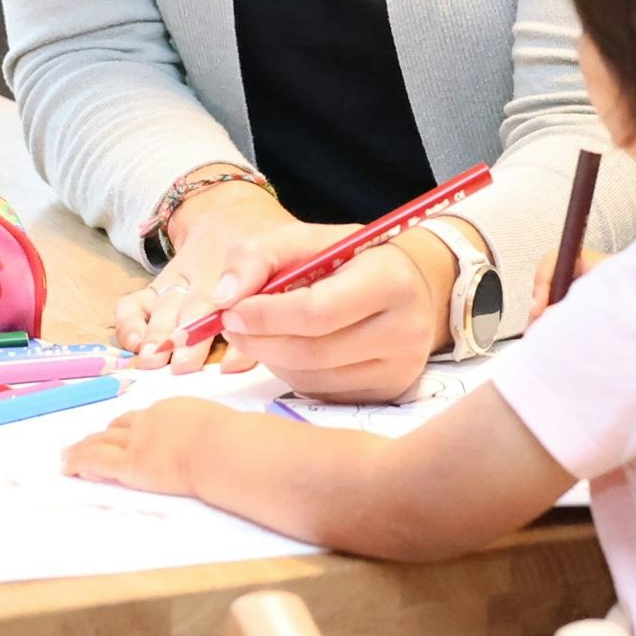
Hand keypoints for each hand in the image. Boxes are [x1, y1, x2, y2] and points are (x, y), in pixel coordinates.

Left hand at [62, 397, 228, 497]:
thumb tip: (226, 441)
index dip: (126, 426)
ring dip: (82, 448)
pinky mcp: (130, 465)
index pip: (142, 418)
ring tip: (68, 456)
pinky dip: (79, 463)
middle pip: (117, 427)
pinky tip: (67, 467)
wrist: (221, 446)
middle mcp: (148, 422)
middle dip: (100, 435)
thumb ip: (212, 433)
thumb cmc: (231, 439)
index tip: (117, 432)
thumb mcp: (220, 426)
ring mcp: (137, 442)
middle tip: (85, 441)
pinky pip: (96, 462)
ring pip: (101, 442)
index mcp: (171, 410)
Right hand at [110, 179, 308, 371]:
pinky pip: (135, 302)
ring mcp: (181, 279)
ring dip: (160, 331)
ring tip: (154, 358)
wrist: (230, 214)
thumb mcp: (293, 253)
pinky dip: (129, 321)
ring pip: (167, 304)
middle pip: (200, 303)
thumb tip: (294, 339)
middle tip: (185, 364)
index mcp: (251, 262)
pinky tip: (133, 342)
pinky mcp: (159, 285)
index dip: (241, 327)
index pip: (244, 289)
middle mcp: (211, 273)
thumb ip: (296, 290)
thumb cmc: (271, 249)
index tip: (234, 359)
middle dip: (192, 334)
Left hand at [217, 228, 447, 402]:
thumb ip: (258, 256)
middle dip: (258, 341)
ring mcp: (401, 367)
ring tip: (261, 335)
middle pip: (310, 352)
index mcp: (390, 280)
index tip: (230, 311)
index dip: (263, 316)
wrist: (410, 284)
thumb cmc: (350, 259)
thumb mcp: (307, 240)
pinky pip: (323, 395)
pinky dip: (293, 376)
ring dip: (272, 359)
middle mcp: (406, 329)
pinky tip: (290, 351)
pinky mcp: (390, 392)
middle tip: (231, 327)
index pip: (314, 312)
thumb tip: (224, 298)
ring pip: (311, 379)